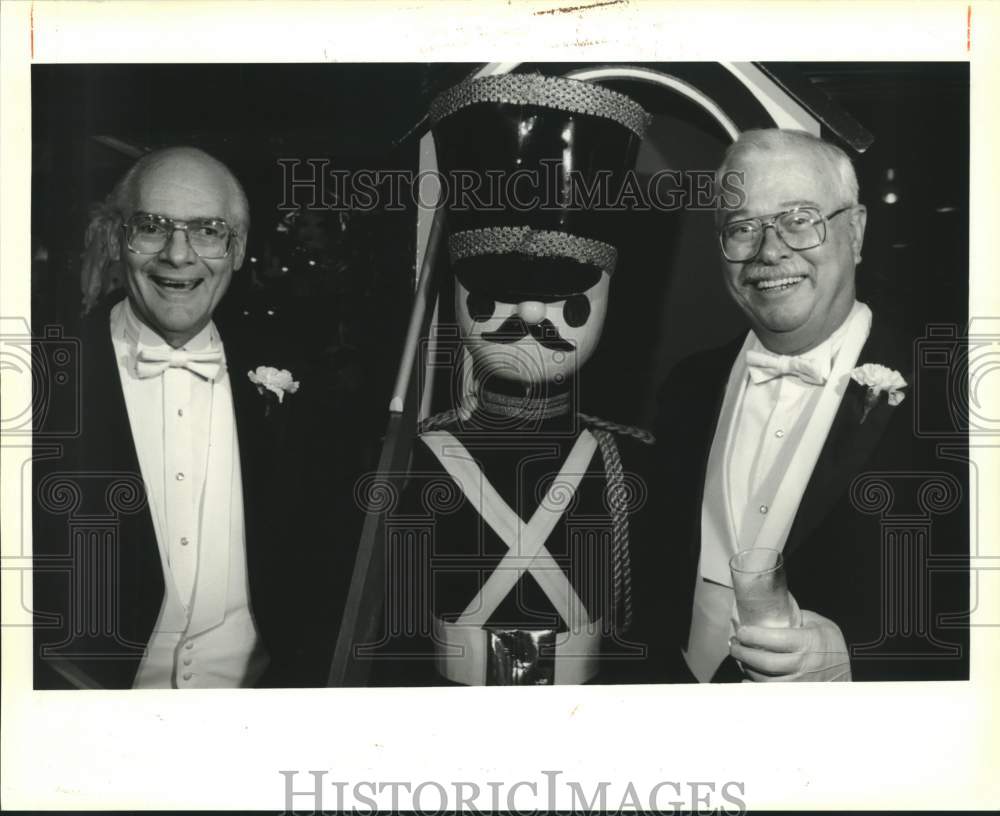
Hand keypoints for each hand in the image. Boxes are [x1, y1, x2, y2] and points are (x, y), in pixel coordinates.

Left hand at [730, 609, 851, 681]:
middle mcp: (803, 665)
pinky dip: (754, 685)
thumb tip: (768, 608)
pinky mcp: (796, 693)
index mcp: (807, 642)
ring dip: (746, 668)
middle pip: (764, 662)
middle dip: (742, 652)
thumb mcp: (818, 623)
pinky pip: (769, 693)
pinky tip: (746, 676)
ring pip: (763, 679)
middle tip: (733, 643)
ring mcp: (800, 682)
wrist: (848, 670)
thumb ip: (794, 616)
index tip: (741, 630)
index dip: (752, 635)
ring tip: (739, 656)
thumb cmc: (831, 643)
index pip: (773, 640)